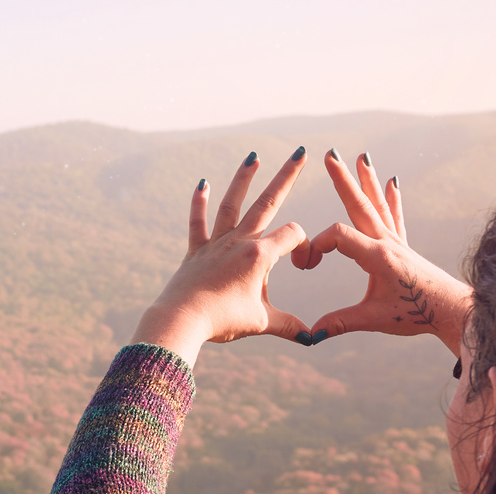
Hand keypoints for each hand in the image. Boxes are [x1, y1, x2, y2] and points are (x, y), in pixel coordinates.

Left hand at [133, 148, 311, 367]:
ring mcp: (216, 244)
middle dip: (287, 176)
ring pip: (232, 204)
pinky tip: (202, 183)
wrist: (182, 321)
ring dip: (243, 179)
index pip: (293, 234)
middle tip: (301, 152)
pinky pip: (198, 223)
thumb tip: (312, 338)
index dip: (305, 246)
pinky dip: (198, 203)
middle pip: (268, 202)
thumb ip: (288, 326)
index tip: (303, 266)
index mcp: (259, 255)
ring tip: (253, 157)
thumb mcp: (261, 323)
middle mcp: (239, 241)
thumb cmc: (222, 321)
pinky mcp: (196, 251)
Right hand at [296, 151, 471, 356]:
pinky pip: (395, 217)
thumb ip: (341, 323)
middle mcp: (387, 242)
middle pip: (360, 205)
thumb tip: (311, 334)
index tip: (307, 265)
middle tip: (330, 154)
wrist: (450, 311)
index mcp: (377, 256)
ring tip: (362, 156)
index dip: (318, 246)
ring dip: (367, 180)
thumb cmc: (415, 314)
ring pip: (377, 205)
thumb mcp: (374, 320)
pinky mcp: (404, 247)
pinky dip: (391, 198)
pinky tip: (391, 182)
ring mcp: (397, 242)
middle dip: (343, 180)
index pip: (339, 236)